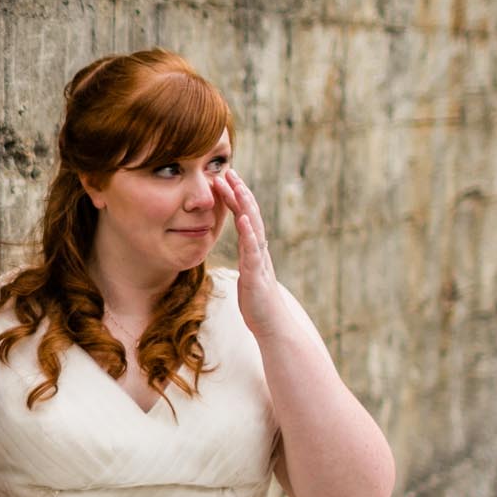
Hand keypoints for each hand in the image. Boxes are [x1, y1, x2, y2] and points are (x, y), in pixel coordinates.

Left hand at [211, 167, 285, 338]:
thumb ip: (246, 256)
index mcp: (253, 248)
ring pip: (253, 227)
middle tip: (228, 171)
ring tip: (237, 187)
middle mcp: (258, 250)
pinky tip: (242, 219)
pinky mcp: (256, 274)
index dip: (234, 197)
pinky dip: (248, 233)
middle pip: (250, 214)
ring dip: (245, 206)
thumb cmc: (257, 302)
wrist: (271, 325)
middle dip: (239, 192)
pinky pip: (252, 250)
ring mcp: (259, 260)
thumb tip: (241, 245)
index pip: (244, 216)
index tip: (224, 178)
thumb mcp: (248, 273)